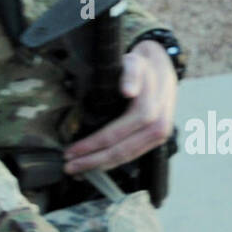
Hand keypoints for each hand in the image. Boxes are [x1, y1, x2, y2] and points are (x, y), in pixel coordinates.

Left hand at [63, 41, 175, 175]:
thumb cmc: (143, 66)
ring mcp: (160, 135)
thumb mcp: (134, 62)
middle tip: (70, 166)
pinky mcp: (157, 139)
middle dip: (93, 160)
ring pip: (128, 157)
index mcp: (151, 111)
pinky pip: (134, 154)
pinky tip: (97, 164)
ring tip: (79, 169)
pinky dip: (114, 161)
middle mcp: (159, 127)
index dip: (92, 144)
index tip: (71, 150)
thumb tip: (128, 91)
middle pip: (122, 151)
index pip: (117, 134)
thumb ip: (130, 74)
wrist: (162, 67)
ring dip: (101, 165)